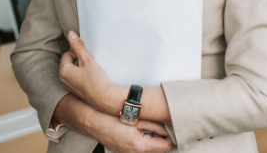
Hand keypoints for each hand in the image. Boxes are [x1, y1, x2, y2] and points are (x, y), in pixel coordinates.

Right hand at [53, 95, 172, 152]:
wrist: (93, 122)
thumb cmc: (112, 118)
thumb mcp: (136, 118)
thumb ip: (154, 125)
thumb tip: (167, 128)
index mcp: (140, 145)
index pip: (165, 146)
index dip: (171, 137)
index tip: (173, 129)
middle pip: (159, 150)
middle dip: (163, 140)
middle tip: (165, 127)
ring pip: (150, 151)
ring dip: (154, 142)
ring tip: (153, 128)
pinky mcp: (124, 152)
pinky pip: (140, 150)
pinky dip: (145, 143)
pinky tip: (142, 132)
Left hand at [58, 31, 123, 115]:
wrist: (105, 98)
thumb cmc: (95, 79)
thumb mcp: (86, 59)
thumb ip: (77, 45)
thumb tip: (70, 34)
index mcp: (63, 71)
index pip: (68, 54)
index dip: (77, 53)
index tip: (86, 56)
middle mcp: (63, 80)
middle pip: (70, 62)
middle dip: (79, 60)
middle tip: (90, 63)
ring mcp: (69, 87)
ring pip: (74, 71)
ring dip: (82, 68)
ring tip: (92, 71)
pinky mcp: (77, 92)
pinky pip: (78, 79)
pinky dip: (84, 76)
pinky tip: (92, 78)